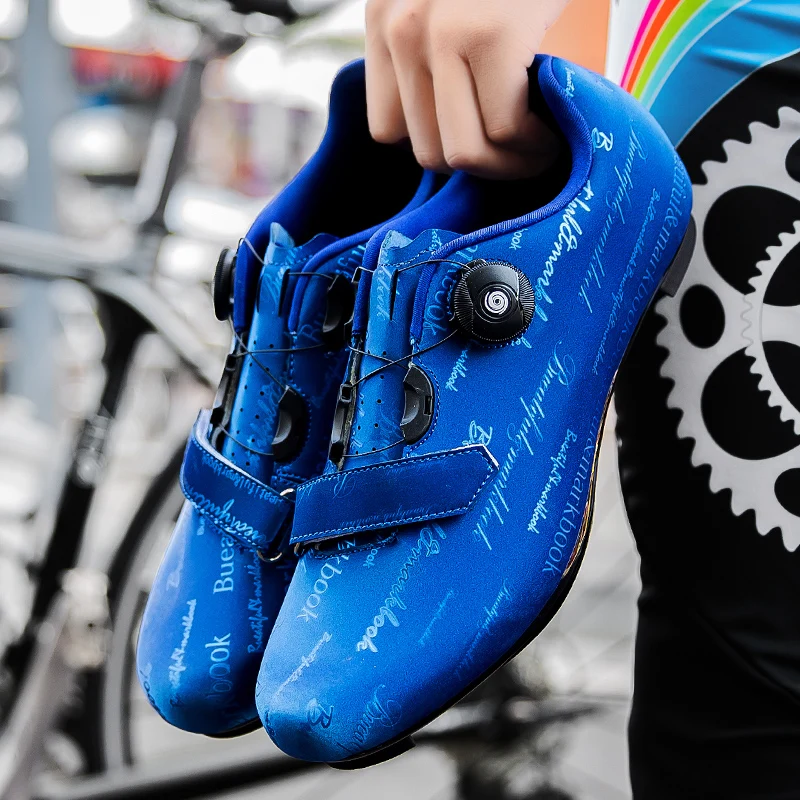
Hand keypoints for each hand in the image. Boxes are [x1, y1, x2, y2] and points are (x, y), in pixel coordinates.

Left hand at [365, 0, 568, 177]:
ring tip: (537, 141)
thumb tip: (449, 141)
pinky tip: (553, 128)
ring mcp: (441, 34)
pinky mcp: (490, 36)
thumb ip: (436, 63)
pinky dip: (536, 145)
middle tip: (520, 149)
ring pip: (464, 154)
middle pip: (428, 153)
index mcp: (384, 21)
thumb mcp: (449, 9)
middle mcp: (401, 29)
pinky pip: (506, 132)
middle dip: (481, 164)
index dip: (440, 141)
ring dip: (509, 164)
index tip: (481, 135)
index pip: (389, 133)